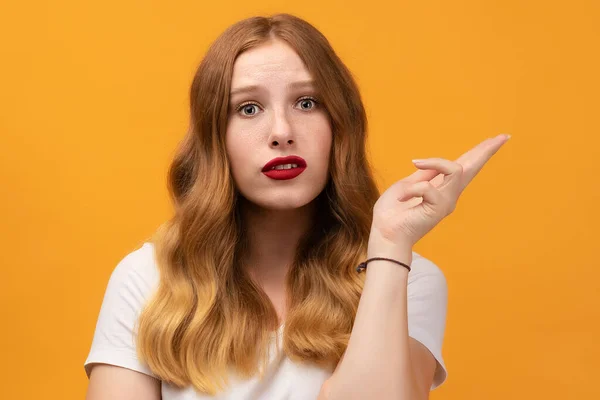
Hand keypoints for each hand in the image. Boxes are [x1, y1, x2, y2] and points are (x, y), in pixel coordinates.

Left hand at [370, 134, 510, 248]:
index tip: (498, 138)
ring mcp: (446, 202)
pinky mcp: (439, 208)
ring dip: (434, 162)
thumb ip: (422, 176)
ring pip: (455, 169)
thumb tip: (432, 164)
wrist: (385, 234)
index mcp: (440, 187)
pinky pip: (428, 187)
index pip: (462, 166)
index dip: (479, 152)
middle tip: (504, 136)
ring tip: (415, 163)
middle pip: (472, 167)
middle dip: (486, 151)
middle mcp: (449, 195)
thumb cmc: (392, 213)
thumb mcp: (407, 186)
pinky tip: (402, 198)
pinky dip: (412, 189)